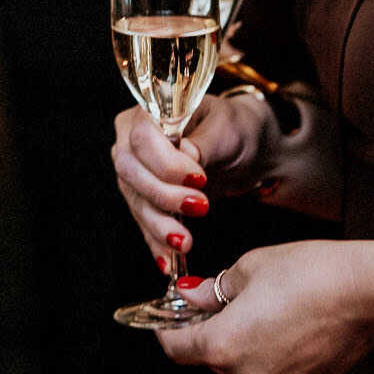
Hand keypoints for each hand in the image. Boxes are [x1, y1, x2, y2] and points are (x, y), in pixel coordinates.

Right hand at [112, 91, 268, 262]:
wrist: (242, 149)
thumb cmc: (233, 128)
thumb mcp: (228, 127)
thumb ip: (206, 140)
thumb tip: (187, 154)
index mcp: (149, 112)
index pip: (142, 137)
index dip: (166, 162)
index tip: (199, 178)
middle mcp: (131, 140)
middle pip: (131, 171)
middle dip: (163, 195)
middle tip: (200, 207)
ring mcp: (134, 171)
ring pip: (135, 201)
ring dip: (158, 225)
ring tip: (184, 243)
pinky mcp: (144, 199)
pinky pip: (143, 223)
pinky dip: (156, 243)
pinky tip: (167, 262)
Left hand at [157, 239, 373, 373]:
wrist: (367, 289)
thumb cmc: (311, 273)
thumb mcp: (249, 268)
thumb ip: (213, 290)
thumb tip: (193, 297)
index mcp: (224, 346)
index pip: (177, 349)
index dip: (167, 330)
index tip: (169, 316)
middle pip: (211, 358)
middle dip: (212, 330)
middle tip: (225, 299)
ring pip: (244, 365)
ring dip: (244, 341)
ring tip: (265, 306)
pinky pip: (274, 371)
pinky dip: (272, 351)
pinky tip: (287, 321)